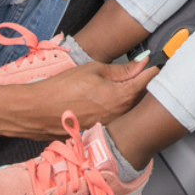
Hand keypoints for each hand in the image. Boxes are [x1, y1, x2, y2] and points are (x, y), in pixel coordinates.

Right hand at [22, 57, 155, 139]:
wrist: (37, 111)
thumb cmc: (61, 89)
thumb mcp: (93, 70)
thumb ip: (121, 69)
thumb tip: (142, 63)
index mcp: (119, 96)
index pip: (147, 82)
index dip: (153, 71)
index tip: (157, 63)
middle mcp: (119, 114)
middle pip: (142, 97)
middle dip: (145, 83)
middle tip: (142, 71)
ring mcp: (111, 125)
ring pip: (131, 108)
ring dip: (133, 96)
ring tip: (123, 84)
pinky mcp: (102, 131)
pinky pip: (118, 117)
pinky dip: (119, 108)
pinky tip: (108, 100)